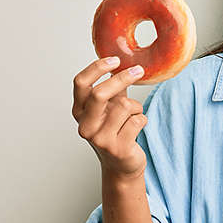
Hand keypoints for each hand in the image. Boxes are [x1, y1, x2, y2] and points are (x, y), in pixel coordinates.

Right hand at [72, 57, 148, 180]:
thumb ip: (112, 87)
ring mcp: (100, 139)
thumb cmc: (116, 130)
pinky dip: (143, 119)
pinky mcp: (117, 148)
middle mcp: (85, 125)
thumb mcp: (110, 106)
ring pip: (125, 106)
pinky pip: (138, 120)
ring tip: (134, 116)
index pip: (80, 83)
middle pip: (100, 93)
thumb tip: (121, 58)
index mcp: (80, 111)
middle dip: (122, 78)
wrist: (122, 164)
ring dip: (136, 107)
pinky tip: (137, 128)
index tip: (115, 60)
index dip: (96, 68)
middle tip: (138, 70)